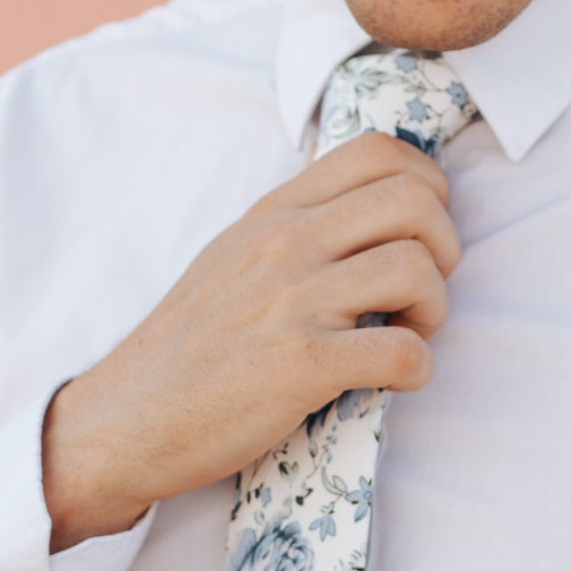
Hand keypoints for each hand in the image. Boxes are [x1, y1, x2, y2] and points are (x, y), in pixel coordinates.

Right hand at [42, 132, 460, 547]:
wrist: (125, 419)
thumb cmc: (189, 348)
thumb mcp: (232, 257)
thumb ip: (293, 225)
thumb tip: (363, 203)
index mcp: (273, 212)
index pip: (378, 151)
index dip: (426, 187)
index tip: (416, 237)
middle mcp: (284, 243)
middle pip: (416, 201)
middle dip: (445, 250)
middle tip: (420, 294)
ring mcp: (290, 302)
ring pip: (417, 269)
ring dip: (435, 311)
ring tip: (407, 336)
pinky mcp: (298, 365)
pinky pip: (402, 353)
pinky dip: (416, 370)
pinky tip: (392, 380)